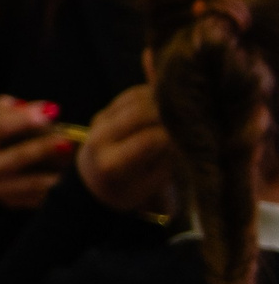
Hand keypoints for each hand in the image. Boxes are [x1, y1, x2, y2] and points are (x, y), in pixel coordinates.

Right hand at [0, 94, 74, 209]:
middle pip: (16, 158)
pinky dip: (57, 186)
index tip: (51, 111)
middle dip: (43, 148)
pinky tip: (71, 175)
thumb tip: (41, 109)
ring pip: (32, 183)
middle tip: (68, 139)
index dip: (24, 118)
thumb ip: (8, 108)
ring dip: (57, 171)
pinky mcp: (9, 203)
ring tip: (77, 159)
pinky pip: (38, 197)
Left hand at [76, 85, 176, 215]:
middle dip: (168, 113)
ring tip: (180, 108)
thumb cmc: (131, 188)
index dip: (173, 135)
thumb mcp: (152, 182)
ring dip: (160, 100)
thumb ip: (167, 159)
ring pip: (135, 99)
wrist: (94, 183)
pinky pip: (130, 96)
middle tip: (189, 116)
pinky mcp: (103, 112)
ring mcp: (98, 123)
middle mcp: (100, 139)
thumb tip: (186, 134)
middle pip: (140, 113)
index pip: (149, 140)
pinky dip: (150, 96)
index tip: (189, 135)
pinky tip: (164, 103)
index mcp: (112, 164)